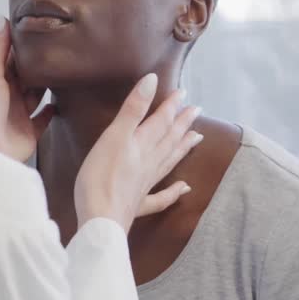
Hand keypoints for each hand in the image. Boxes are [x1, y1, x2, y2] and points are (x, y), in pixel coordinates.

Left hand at [0, 19, 54, 161]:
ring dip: (47, 85)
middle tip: (59, 47)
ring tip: (65, 68)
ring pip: (36, 96)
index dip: (22, 48)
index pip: (10, 60)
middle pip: (26, 77)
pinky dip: (52, 110)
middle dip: (38, 65)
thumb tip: (2, 19)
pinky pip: (44, 119)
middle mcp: (7, 97)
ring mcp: (19, 115)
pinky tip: (62, 99)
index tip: (39, 31)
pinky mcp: (30, 133)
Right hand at [74, 74, 202, 231]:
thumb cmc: (102, 177)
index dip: (172, 106)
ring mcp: (145, 185)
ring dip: (183, 148)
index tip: (183, 93)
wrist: (101, 219)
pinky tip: (185, 189)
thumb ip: (133, 109)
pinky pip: (161, 197)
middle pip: (169, 140)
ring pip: (169, 162)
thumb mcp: (114, 136)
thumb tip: (153, 80)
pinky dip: (174, 192)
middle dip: (182, 123)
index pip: (161, 121)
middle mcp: (149, 163)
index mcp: (142, 145)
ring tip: (197, 138)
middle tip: (197, 110)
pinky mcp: (137, 203)